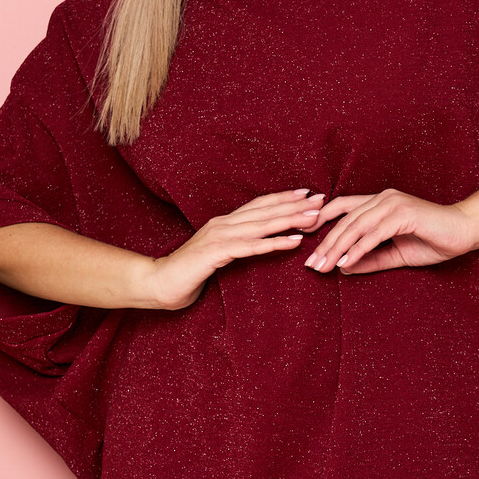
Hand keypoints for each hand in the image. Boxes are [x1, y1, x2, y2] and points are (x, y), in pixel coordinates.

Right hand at [143, 188, 323, 307]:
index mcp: (224, 223)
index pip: (259, 206)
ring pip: (262, 225)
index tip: (307, 194)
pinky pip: (250, 247)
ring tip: (314, 217)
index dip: (283, 198)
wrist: (157, 283)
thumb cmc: (188, 273)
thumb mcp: (217, 256)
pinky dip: (274, 243)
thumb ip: (235, 247)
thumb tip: (257, 244)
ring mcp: (219, 237)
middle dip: (294, 205)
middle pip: (265, 211)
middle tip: (321, 199)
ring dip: (290, 220)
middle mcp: (223, 224)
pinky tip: (294, 241)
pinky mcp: (216, 253)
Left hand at [301, 189, 476, 274]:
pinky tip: (346, 263)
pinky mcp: (403, 214)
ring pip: (355, 226)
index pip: (342, 207)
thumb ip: (370, 259)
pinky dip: (358, 249)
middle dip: (325, 244)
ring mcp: (393, 204)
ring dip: (337, 248)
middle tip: (311, 265)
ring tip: (323, 266)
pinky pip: (374, 233)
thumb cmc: (433, 241)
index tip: (305, 239)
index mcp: (379, 203)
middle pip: (344, 220)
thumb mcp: (395, 254)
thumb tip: (342, 268)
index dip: (321, 219)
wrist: (466, 232)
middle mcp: (383, 198)